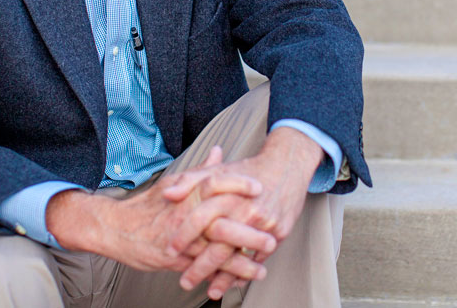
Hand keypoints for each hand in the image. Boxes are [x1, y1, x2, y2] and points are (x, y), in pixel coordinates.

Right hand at [46, 147, 274, 280]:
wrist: (116, 229)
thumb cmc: (148, 205)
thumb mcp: (174, 183)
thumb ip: (201, 171)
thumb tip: (219, 151)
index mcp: (185, 193)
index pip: (214, 183)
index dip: (237, 184)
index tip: (259, 186)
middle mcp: (183, 215)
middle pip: (220, 222)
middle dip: (248, 231)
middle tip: (272, 233)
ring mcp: (180, 240)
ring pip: (213, 251)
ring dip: (240, 261)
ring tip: (262, 266)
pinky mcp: (174, 260)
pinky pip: (201, 269)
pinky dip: (221, 276)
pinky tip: (238, 280)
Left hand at [162, 127, 324, 298]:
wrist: (288, 164)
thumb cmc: (249, 169)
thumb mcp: (219, 170)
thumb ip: (191, 180)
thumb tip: (168, 194)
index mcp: (229, 193)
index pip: (201, 217)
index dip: (184, 235)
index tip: (170, 250)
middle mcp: (248, 209)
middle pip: (220, 244)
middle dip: (200, 267)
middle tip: (185, 282)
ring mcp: (266, 223)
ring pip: (241, 256)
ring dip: (225, 277)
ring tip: (211, 291)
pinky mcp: (280, 231)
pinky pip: (261, 257)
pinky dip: (248, 271)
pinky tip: (235, 281)